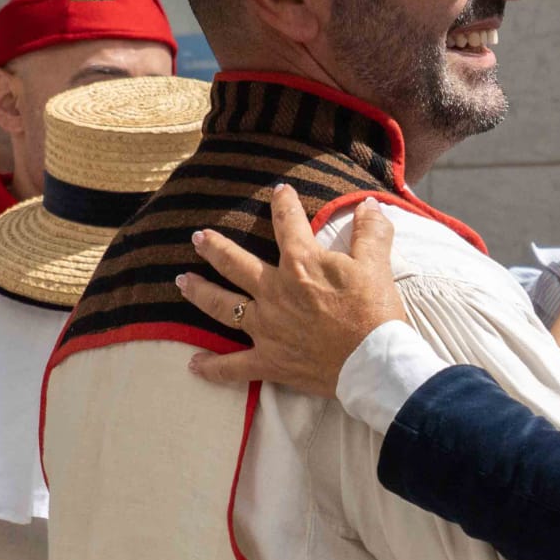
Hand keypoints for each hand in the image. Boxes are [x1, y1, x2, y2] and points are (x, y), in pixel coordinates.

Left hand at [181, 187, 405, 396]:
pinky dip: (212, 367)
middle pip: (235, 263)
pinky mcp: (269, 361)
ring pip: (222, 306)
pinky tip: (193, 364)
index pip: (287, 223)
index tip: (280, 192)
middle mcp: (274, 292)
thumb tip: (368, 205)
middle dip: (214, 248)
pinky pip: (233, 366)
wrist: (374, 363)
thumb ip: (371, 232)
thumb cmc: (376, 313)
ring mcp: (267, 328)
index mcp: (300, 264)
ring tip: (182, 282)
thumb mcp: (377, 265)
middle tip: (198, 238)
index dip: (284, 203)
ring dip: (200, 292)